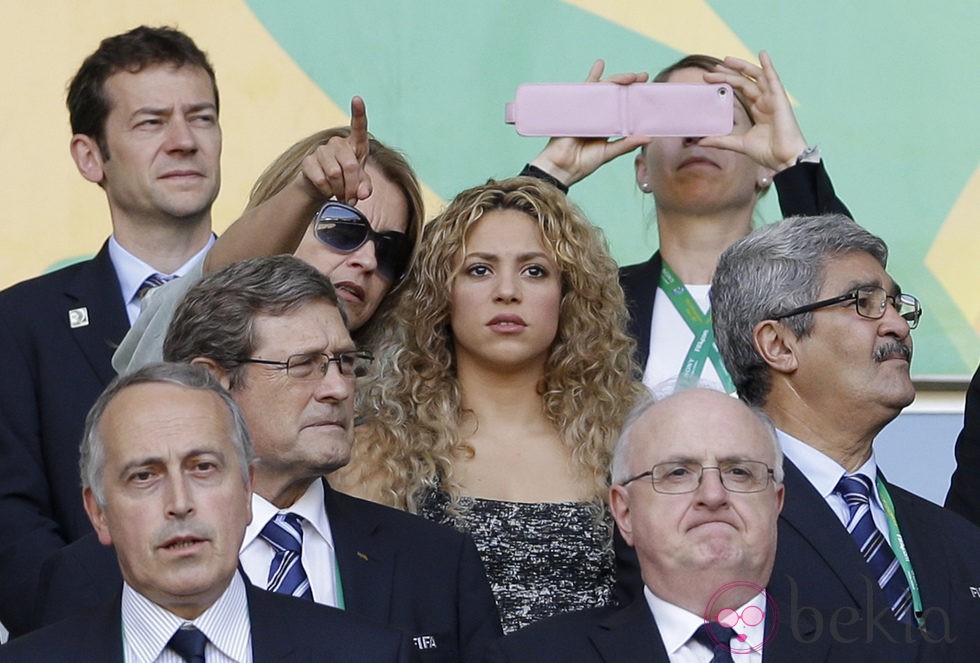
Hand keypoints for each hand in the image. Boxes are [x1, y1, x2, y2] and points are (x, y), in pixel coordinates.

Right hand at [299, 96, 372, 204]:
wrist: (321, 188)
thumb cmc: (346, 181)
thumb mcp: (360, 184)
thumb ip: (366, 186)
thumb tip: (363, 192)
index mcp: (355, 144)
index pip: (359, 126)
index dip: (358, 113)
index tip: (357, 99)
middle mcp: (338, 143)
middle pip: (350, 166)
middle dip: (353, 187)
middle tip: (351, 198)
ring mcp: (322, 150)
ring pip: (334, 174)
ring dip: (339, 191)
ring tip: (340, 195)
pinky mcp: (308, 161)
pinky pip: (321, 180)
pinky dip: (326, 191)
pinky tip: (327, 191)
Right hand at [529, 60, 651, 186]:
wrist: (562, 168)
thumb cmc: (582, 163)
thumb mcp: (608, 153)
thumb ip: (627, 144)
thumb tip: (649, 137)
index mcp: (607, 127)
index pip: (623, 109)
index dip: (635, 100)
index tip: (649, 91)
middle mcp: (598, 116)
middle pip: (615, 96)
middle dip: (629, 85)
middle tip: (644, 77)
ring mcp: (587, 110)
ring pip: (604, 90)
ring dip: (618, 80)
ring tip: (631, 76)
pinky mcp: (577, 107)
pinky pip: (585, 89)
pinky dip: (593, 76)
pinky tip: (600, 64)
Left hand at [699, 51, 808, 172]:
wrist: (784, 159)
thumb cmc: (767, 152)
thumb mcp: (739, 144)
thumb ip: (721, 140)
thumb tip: (700, 142)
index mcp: (757, 110)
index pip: (740, 91)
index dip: (726, 83)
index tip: (709, 78)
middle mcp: (765, 101)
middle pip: (745, 81)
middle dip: (728, 74)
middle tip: (711, 69)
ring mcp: (772, 99)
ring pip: (756, 77)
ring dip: (742, 67)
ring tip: (726, 60)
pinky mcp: (780, 99)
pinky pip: (773, 79)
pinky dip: (768, 65)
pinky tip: (762, 54)